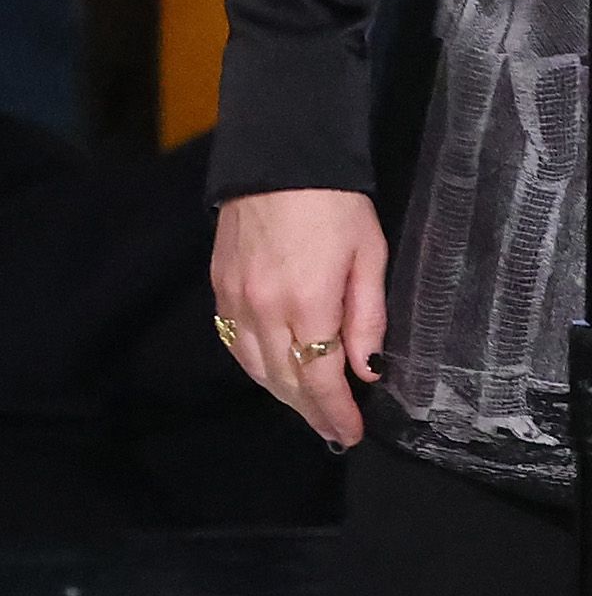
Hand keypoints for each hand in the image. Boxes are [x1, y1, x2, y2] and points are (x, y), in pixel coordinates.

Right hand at [210, 189, 386, 447]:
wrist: (281, 160)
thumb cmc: (338, 204)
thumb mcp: (369, 254)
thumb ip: (368, 316)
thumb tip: (367, 370)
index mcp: (307, 304)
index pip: (319, 379)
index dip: (334, 413)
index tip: (350, 435)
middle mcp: (264, 313)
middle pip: (284, 382)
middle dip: (311, 412)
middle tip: (335, 430)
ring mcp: (235, 303)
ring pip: (256, 370)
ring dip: (284, 395)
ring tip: (311, 408)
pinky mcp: (219, 289)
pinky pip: (236, 345)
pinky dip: (257, 368)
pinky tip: (275, 372)